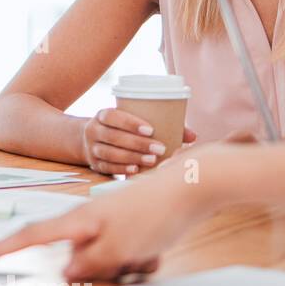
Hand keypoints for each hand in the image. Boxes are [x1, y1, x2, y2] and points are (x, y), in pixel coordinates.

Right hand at [0, 147, 214, 281]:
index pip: (32, 236)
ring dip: (125, 266)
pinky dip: (140, 258)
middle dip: (99, 271)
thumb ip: (88, 265)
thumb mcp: (119, 249)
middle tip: (127, 266)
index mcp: (79, 222)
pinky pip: (126, 254)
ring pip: (106, 259)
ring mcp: (111, 222)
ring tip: (148, 255)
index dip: (5, 248)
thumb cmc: (154, 213)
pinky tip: (157, 251)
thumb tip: (66, 274)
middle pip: (78, 258)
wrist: (193, 185)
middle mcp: (90, 221)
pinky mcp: (131, 225)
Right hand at [80, 109, 196, 175]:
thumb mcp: (133, 122)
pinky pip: (107, 167)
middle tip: (160, 148)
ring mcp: (91, 148)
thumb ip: (162, 125)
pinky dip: (121, 169)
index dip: (130, 123)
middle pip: (113, 137)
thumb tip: (193, 136)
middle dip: (138, 143)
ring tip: (152, 160)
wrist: (92, 141)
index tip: (151, 130)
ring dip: (132, 157)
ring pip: (110, 153)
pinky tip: (135, 170)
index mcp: (103, 115)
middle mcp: (93, 130)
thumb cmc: (122, 129)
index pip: (113, 116)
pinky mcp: (94, 164)